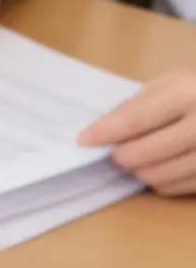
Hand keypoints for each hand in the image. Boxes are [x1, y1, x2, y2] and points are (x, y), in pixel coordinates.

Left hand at [80, 69, 195, 194]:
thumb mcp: (178, 80)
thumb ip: (142, 101)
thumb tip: (106, 126)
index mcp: (190, 91)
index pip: (135, 118)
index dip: (105, 131)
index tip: (83, 140)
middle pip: (146, 152)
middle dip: (121, 156)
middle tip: (114, 154)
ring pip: (163, 176)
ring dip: (140, 172)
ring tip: (135, 161)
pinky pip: (184, 187)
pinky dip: (164, 182)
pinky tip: (160, 170)